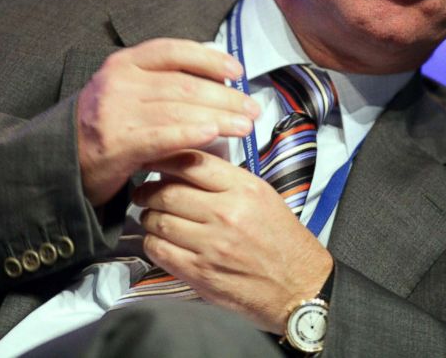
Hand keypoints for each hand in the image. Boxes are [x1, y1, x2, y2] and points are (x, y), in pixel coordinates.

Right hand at [76, 38, 260, 205]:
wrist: (62, 161)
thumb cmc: (107, 126)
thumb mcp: (128, 91)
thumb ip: (162, 82)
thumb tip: (216, 81)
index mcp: (124, 62)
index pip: (173, 51)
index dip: (209, 59)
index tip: (236, 70)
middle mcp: (119, 82)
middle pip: (184, 85)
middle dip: (224, 97)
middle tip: (252, 108)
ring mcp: (116, 112)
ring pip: (178, 110)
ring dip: (218, 118)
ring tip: (244, 126)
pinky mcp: (117, 143)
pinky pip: (162, 137)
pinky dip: (190, 134)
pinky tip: (213, 135)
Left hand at [133, 149, 333, 332]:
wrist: (300, 287)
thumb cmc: (283, 240)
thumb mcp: (264, 196)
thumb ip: (227, 180)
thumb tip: (187, 167)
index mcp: (244, 189)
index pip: (192, 163)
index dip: (165, 159)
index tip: (154, 160)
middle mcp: (226, 214)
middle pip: (168, 192)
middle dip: (149, 191)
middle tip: (145, 192)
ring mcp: (211, 246)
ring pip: (158, 221)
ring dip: (149, 217)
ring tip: (153, 216)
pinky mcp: (200, 273)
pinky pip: (159, 251)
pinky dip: (152, 242)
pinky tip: (159, 240)